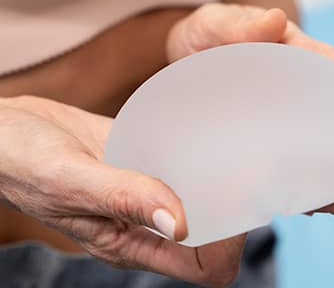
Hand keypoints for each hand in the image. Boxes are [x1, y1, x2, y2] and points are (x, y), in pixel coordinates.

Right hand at [0, 95, 244, 286]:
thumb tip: (178, 222)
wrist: (9, 130)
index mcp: (129, 242)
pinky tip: (207, 124)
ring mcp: (147, 184)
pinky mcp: (144, 154)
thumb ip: (122, 198)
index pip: (201, 265)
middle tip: (253, 169)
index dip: (228, 246)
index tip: (242, 210)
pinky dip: (199, 145)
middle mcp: (145, 218)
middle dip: (236, 207)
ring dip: (222, 172)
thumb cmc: (25, 161)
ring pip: (202, 189)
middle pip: (212, 227)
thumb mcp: (70, 181)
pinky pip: (183, 154)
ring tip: (241, 144)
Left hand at [167, 3, 333, 218]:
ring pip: (330, 144)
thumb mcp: (218, 24)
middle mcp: (300, 92)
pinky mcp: (270, 151)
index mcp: (294, 56)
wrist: (185, 66)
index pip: (330, 68)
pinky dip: (321, 188)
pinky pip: (299, 173)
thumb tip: (275, 20)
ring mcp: (289, 125)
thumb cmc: (209, 36)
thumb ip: (241, 25)